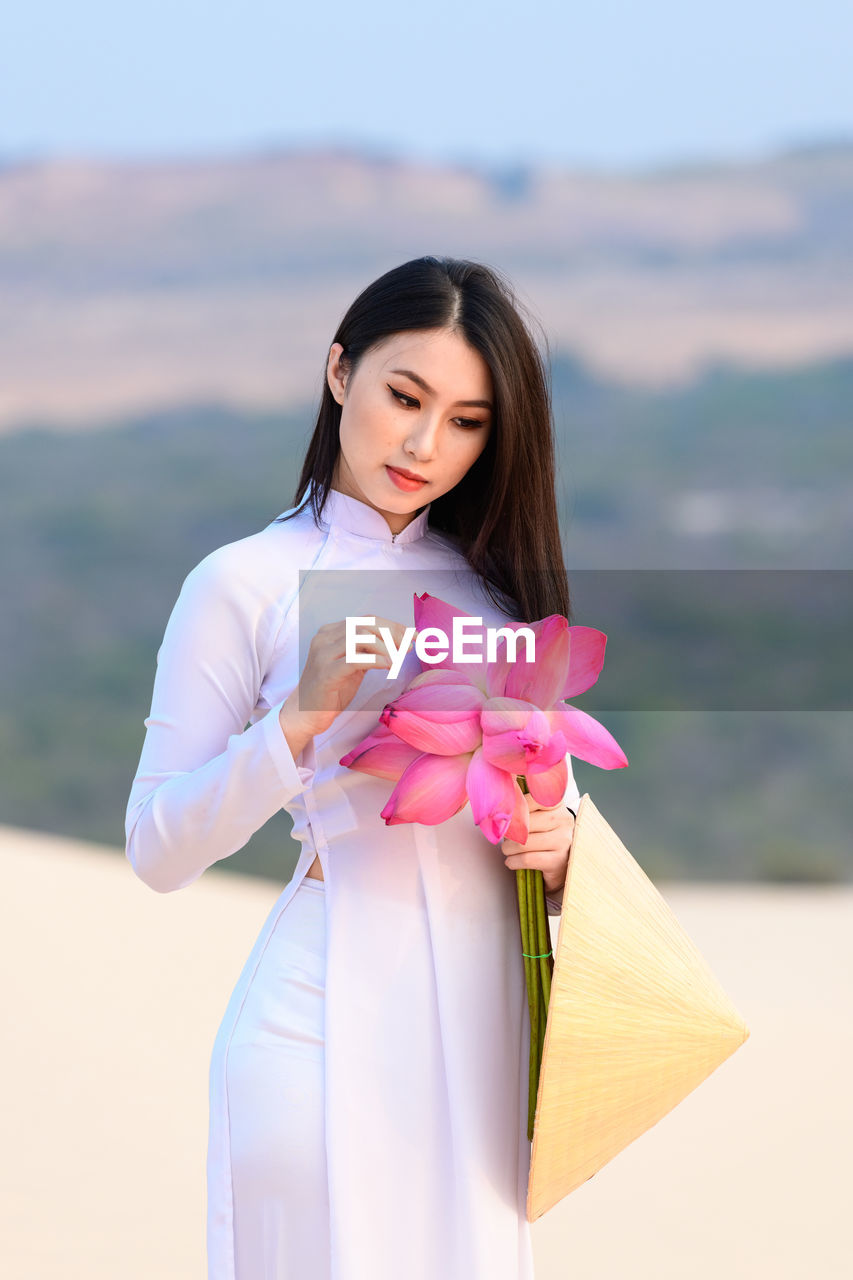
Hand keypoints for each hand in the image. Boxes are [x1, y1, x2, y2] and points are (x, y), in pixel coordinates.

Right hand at [280, 615, 411, 743]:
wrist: (305, 713)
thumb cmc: (332, 689)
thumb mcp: (354, 664)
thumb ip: (370, 650)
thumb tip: (400, 642)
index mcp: (331, 631)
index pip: (368, 620)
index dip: (394, 626)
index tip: (414, 637)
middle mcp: (325, 637)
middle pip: (367, 624)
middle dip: (394, 634)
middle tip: (411, 647)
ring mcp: (323, 654)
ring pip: (361, 637)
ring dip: (387, 647)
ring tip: (400, 660)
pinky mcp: (326, 673)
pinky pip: (354, 660)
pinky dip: (376, 660)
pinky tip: (389, 666)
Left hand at [500, 791, 574, 897]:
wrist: (563, 859)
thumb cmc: (545, 833)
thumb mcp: (539, 814)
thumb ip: (522, 806)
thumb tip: (499, 805)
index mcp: (557, 805)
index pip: (531, 800)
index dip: (514, 809)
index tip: (505, 816)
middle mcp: (563, 820)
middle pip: (524, 824)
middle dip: (508, 832)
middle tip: (505, 836)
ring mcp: (563, 841)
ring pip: (523, 844)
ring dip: (508, 848)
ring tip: (508, 849)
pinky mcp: (557, 861)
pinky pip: (526, 859)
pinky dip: (513, 861)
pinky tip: (512, 860)